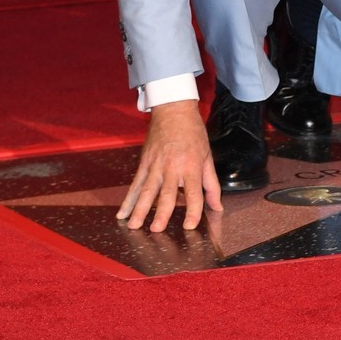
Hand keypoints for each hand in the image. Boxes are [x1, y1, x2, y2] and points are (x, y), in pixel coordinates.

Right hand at [116, 99, 222, 231]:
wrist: (174, 109)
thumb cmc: (193, 132)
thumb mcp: (207, 155)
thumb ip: (211, 184)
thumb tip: (218, 207)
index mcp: (191, 166)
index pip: (194, 193)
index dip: (192, 211)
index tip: (189, 226)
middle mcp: (173, 167)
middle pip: (167, 194)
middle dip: (161, 213)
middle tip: (156, 230)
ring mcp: (156, 165)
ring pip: (147, 190)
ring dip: (140, 209)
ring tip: (134, 226)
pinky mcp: (144, 162)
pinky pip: (135, 183)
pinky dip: (128, 199)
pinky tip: (122, 213)